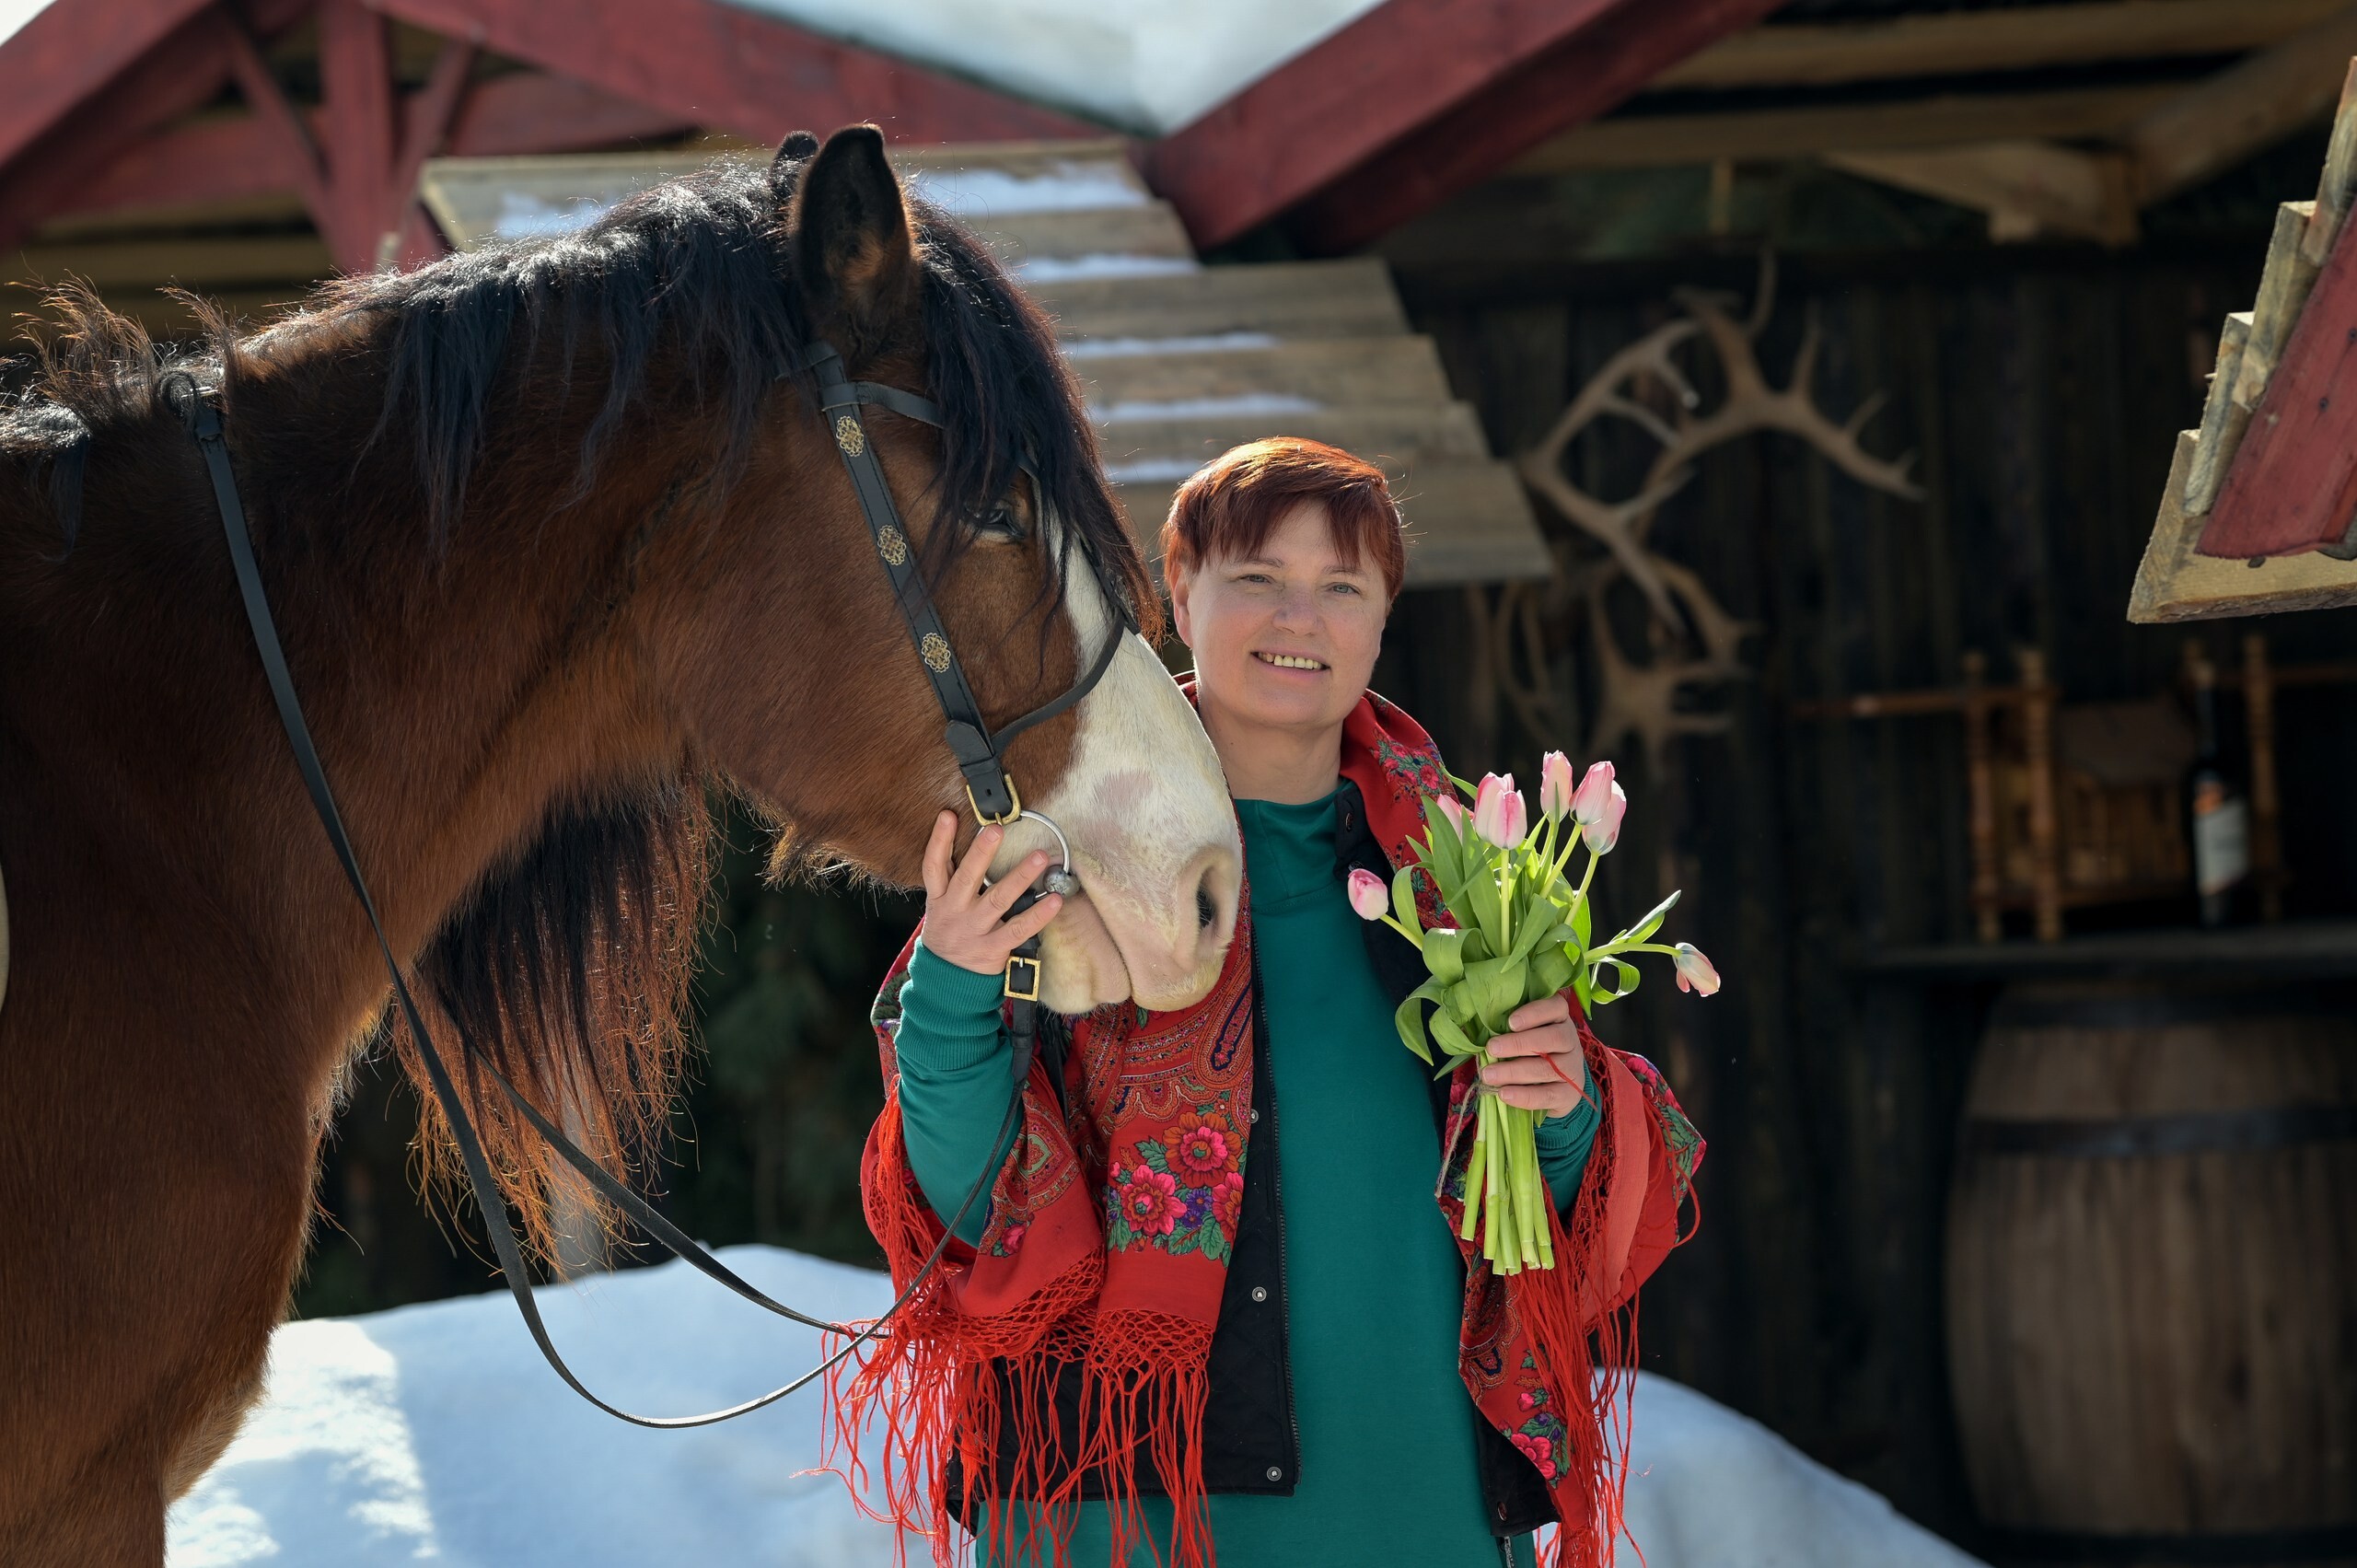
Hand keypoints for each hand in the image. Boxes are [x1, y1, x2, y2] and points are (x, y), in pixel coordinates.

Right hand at [919, 810, 1063, 977]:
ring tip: (1040, 857)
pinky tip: (1055, 900)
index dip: (939, 841)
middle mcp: (955, 911)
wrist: (946, 979)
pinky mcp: (994, 948)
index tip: (948, 816)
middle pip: (967, 878)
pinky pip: (1019, 929)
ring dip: (1020, 877)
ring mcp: (975, 930)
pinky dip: (1039, 915)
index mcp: (940, 898)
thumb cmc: (950, 931)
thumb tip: (972, 840)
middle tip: (996, 829)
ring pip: (998, 900)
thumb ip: (952, 877)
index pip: (934, 866)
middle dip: (981, 853)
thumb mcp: (941, 905)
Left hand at [1479, 993, 1592, 1116]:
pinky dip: (1524, 1096)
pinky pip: (1548, 1095)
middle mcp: (1571, 1041)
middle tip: (1491, 1048)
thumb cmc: (1532, 1051)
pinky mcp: (1569, 1094)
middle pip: (1552, 1038)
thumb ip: (1511, 1029)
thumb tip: (1483, 1029)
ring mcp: (1572, 1068)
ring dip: (1514, 1072)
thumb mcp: (1526, 1034)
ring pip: (1547, 1068)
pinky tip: (1504, 1094)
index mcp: (1560, 1019)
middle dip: (1518, 1043)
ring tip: (1489, 1075)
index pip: (1556, 1008)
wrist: (1556, 1085)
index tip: (1511, 1022)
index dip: (1535, 1013)